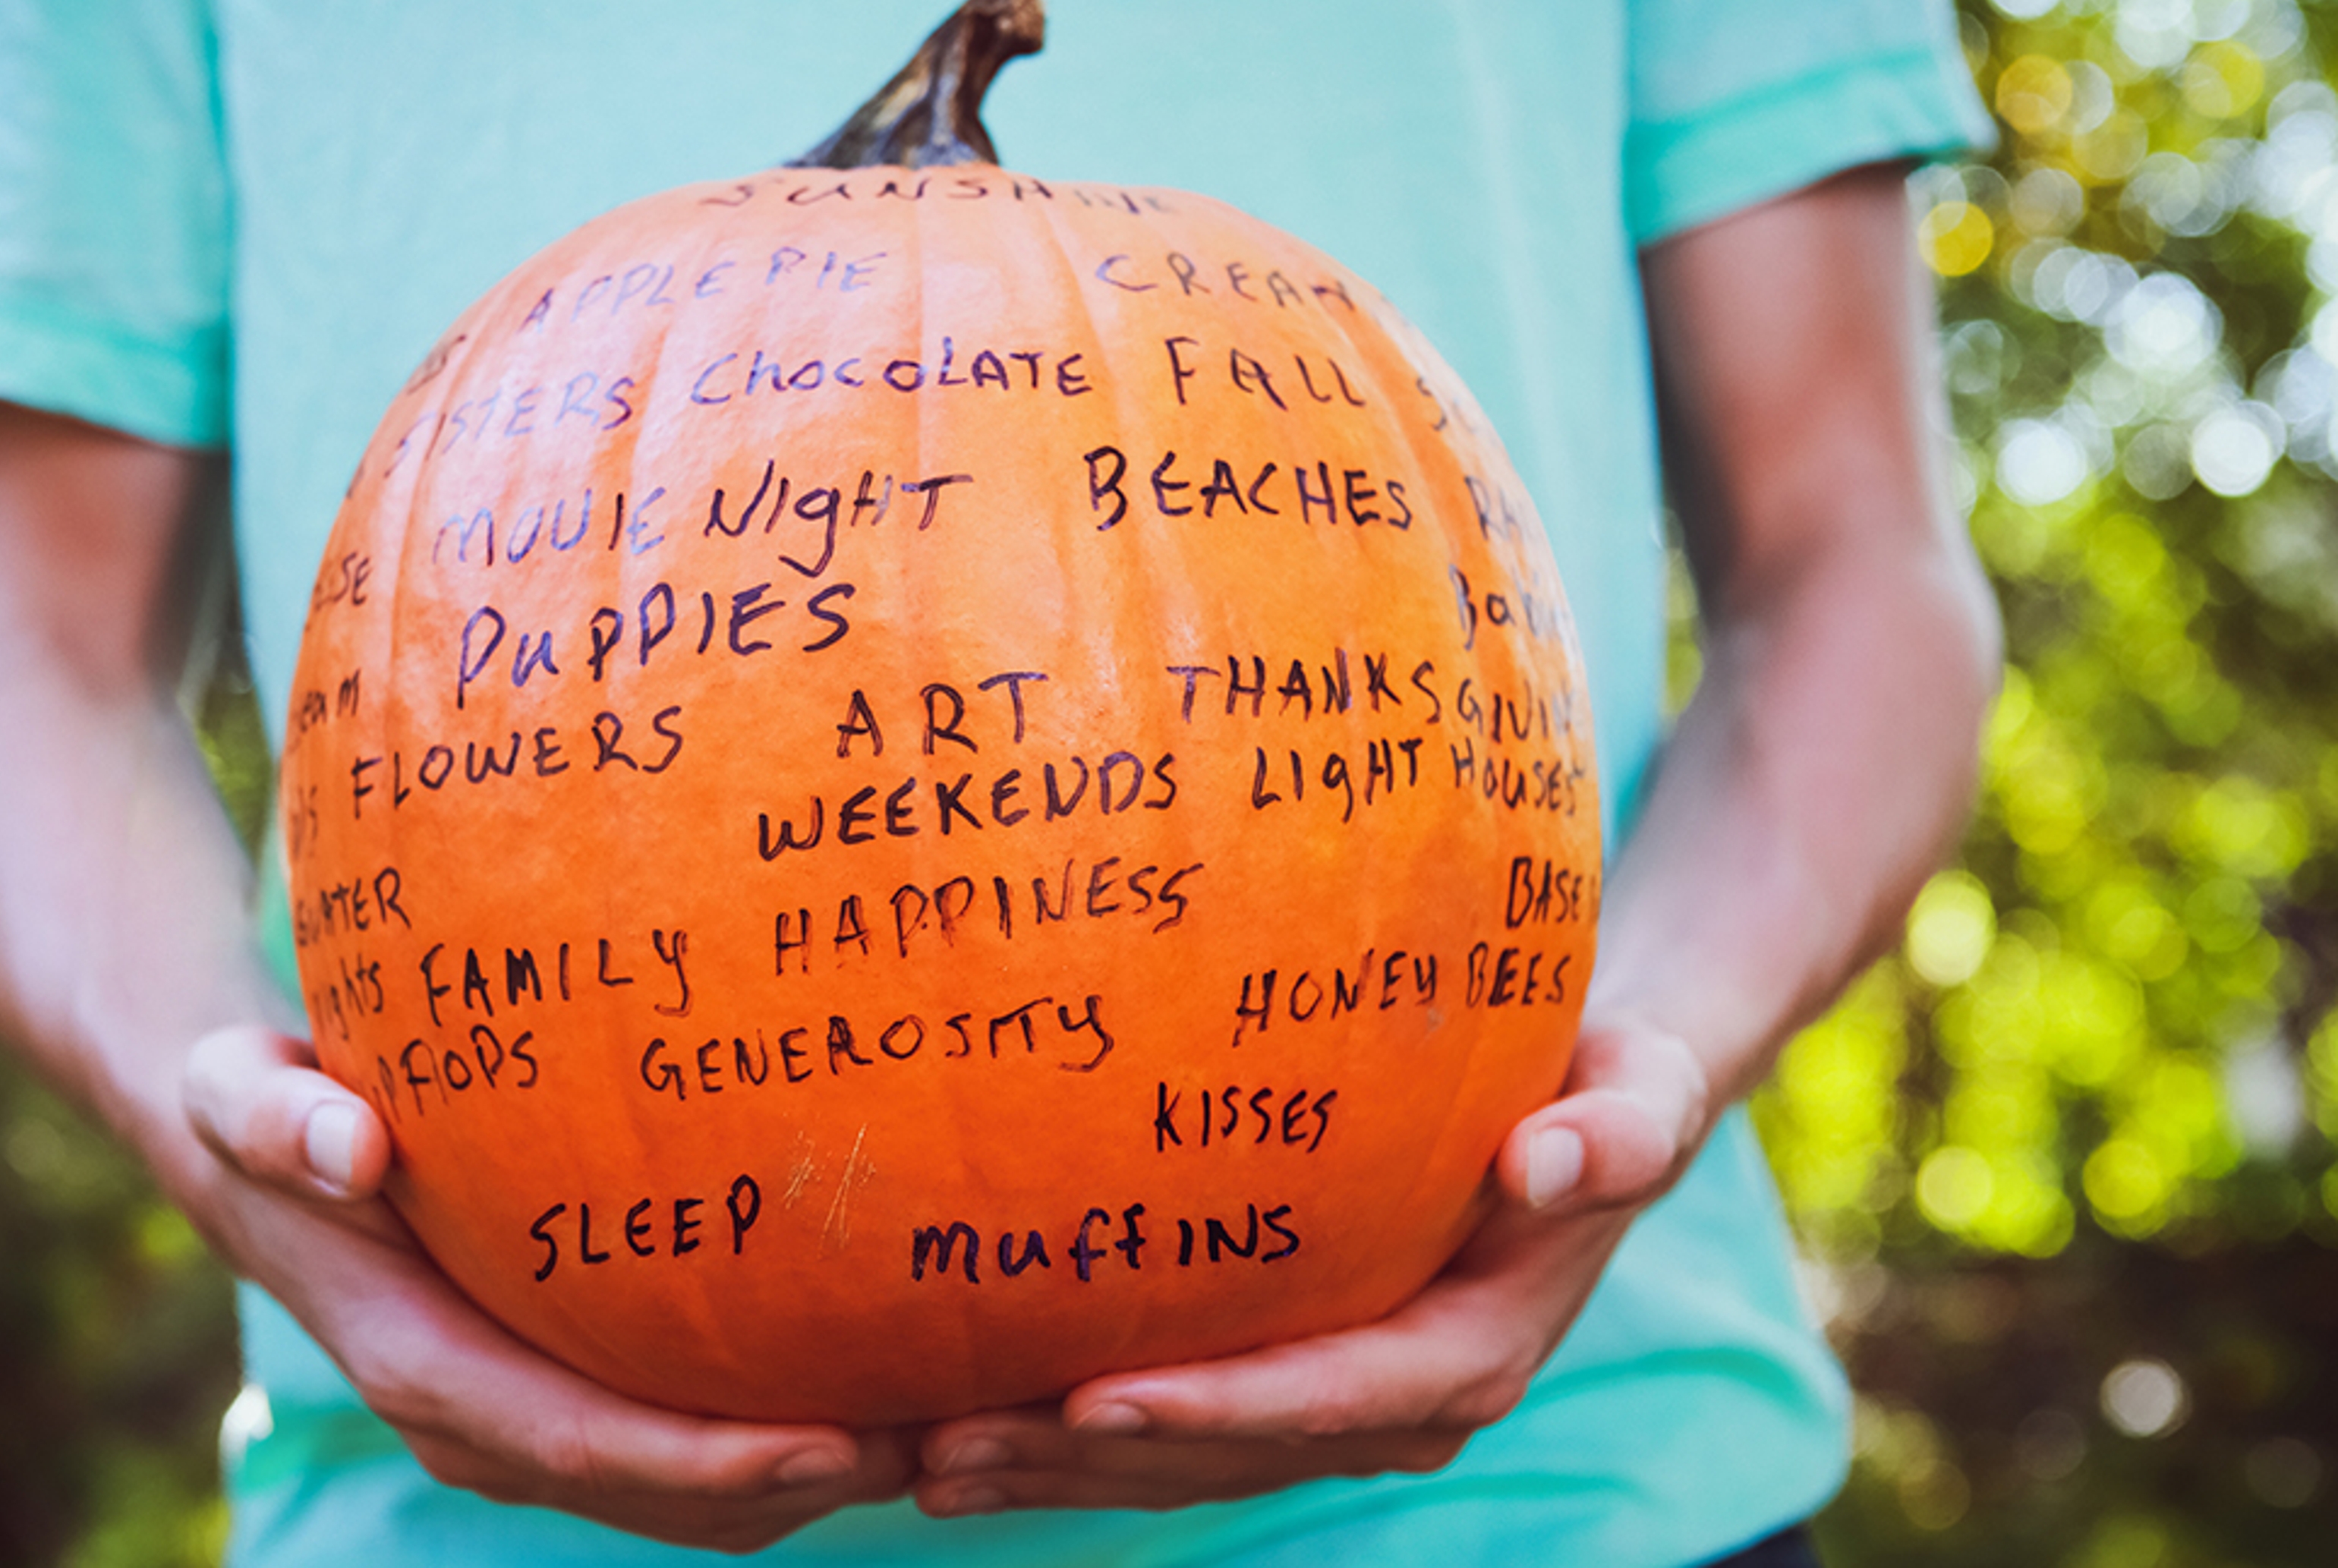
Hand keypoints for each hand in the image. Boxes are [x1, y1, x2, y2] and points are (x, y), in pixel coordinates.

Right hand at [179, 1026, 916, 1550]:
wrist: (263, 1143)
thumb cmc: (268, 1105)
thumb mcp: (242, 1091)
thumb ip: (278, 1114)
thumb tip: (349, 1146)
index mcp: (419, 1365)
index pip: (583, 1444)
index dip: (710, 1461)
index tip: (834, 1440)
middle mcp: (474, 1421)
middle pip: (659, 1498)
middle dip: (797, 1487)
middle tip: (934, 1441)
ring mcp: (518, 1422)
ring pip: (683, 1499)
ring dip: (805, 1482)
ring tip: (934, 1429)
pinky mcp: (555, 1394)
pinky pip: (677, 1453)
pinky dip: (772, 1444)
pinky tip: (865, 1382)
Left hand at [908, 1025, 1709, 1516]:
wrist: (1593, 1112)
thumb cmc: (1605, 1085)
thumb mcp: (1638, 1096)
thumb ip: (1614, 1132)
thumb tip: (1540, 1166)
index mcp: (1468, 1356)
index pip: (1322, 1398)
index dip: (1209, 1408)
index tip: (1094, 1398)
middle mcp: (1399, 1405)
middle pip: (1223, 1452)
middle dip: (1084, 1458)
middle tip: (944, 1447)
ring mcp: (1338, 1405)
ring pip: (1180, 1461)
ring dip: (1051, 1470)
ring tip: (917, 1462)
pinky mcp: (1291, 1381)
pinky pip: (1173, 1427)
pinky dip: (1070, 1438)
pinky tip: (957, 1435)